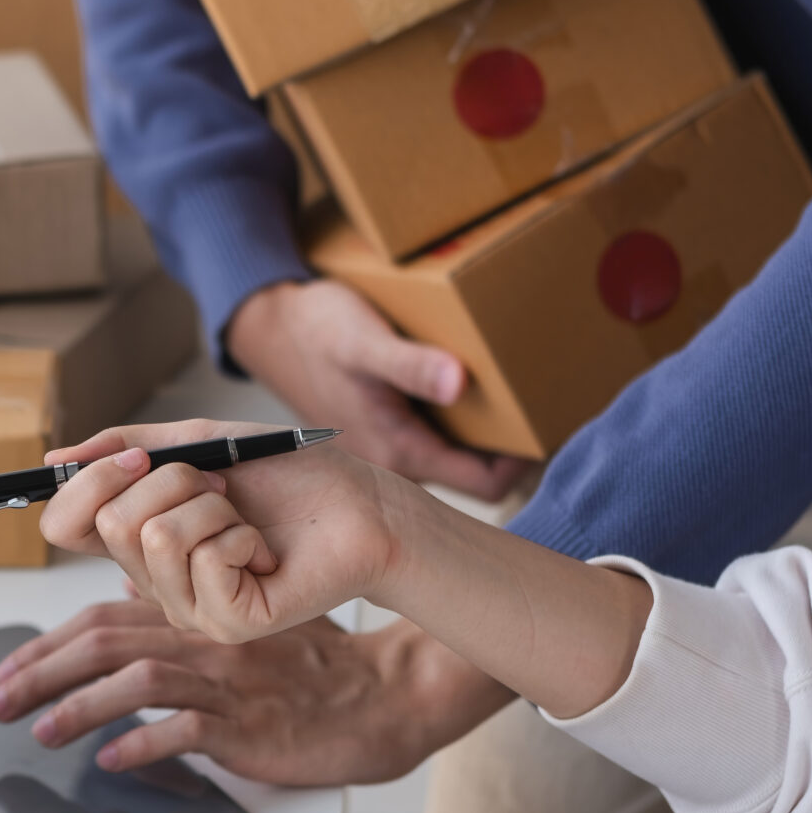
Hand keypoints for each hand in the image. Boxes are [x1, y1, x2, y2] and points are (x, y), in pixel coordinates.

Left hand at [0, 603, 512, 785]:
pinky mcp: (250, 725)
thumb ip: (182, 601)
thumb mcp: (241, 621)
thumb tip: (125, 582)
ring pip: (138, 680)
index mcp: (195, 614)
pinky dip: (143, 745)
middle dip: (41, 671)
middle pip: (105, 644)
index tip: (8, 667)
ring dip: (78, 707)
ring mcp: (227, 681)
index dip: (47, 640)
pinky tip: (111, 761)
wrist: (379, 696)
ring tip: (39, 732)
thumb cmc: (310, 663)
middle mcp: (204, 639)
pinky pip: (186, 731)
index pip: (103, 617)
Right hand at [38, 419, 416, 643]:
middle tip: (223, 488)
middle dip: (172, 481)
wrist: (362, 505)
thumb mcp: (198, 443)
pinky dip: (242, 534)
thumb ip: (124, 447)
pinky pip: (203, 560)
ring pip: (156, 537)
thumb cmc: (291, 476)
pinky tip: (268, 550)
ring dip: (213, 506)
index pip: (64, 525)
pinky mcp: (227, 624)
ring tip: (248, 520)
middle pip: (110, 523)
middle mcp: (156, 580)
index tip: (142, 457)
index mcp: (141, 541)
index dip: (89, 483)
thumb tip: (56, 459)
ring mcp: (189, 608)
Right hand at [227, 278, 529, 501]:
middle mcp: (395, 459)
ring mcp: (387, 445)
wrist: (266, 326)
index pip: (486, 485)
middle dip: (510, 447)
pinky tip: (462, 381)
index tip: (545, 424)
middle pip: (473, 474)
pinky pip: (434, 435)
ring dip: (483, 430)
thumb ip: (410, 365)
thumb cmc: (313, 331)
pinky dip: (457, 417)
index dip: (523, 463)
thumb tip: (460, 383)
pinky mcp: (382, 426)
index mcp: (398, 451)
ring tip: (510, 389)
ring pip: (454, 454)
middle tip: (537, 403)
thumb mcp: (363, 342)